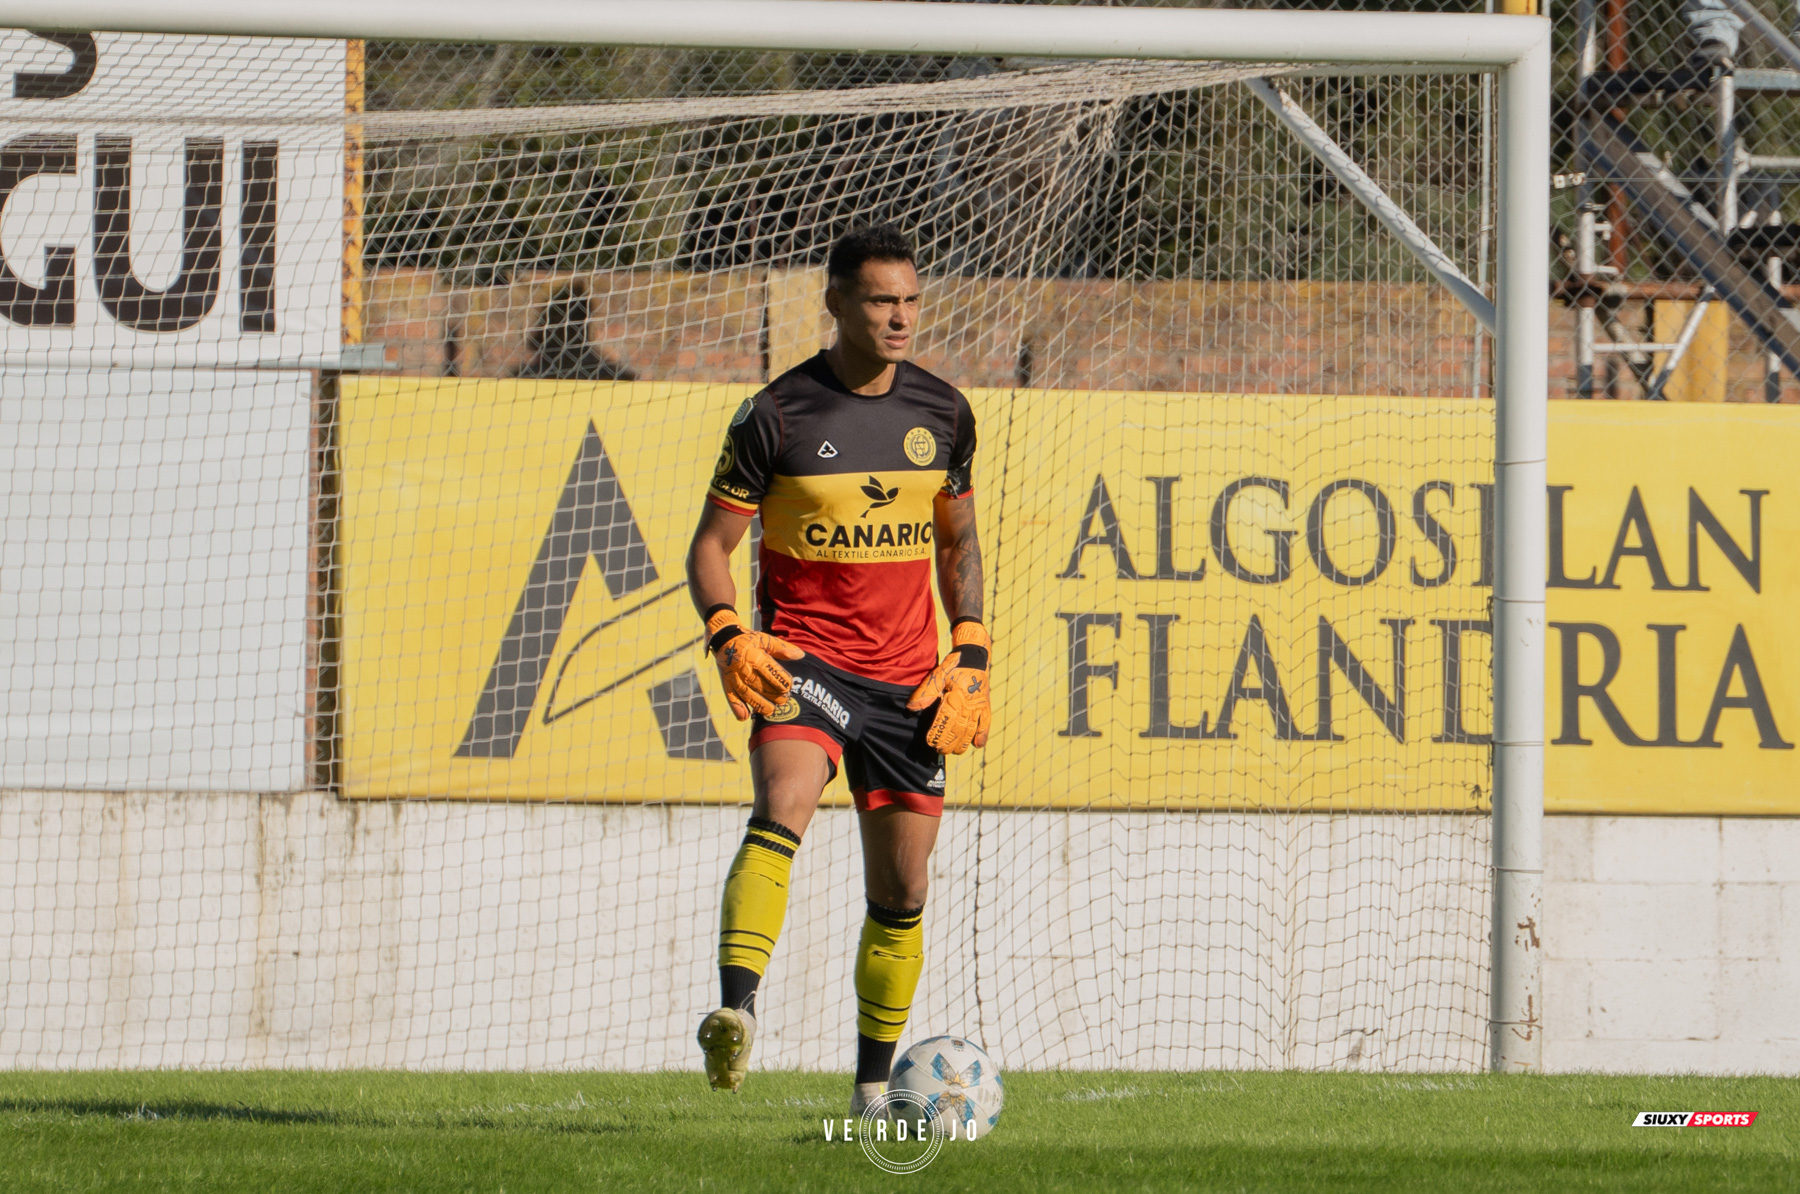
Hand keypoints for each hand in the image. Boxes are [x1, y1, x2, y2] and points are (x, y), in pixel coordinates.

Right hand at [707, 609, 803, 720]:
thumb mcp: (765, 640)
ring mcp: (733, 678)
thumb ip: (782, 648)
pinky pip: (731, 698)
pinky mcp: (726, 684)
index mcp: (755, 656)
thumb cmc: (749, 640)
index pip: (771, 672)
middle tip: (784, 701)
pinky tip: (745, 717)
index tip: (789, 687)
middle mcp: (743, 668)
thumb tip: (800, 655)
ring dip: (759, 705)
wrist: (724, 639)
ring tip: (770, 710)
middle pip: (761, 686)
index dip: (782, 681)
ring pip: (747, 695)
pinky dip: (737, 708)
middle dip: (774, 695)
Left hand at [906, 621, 990, 753]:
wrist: (974, 657)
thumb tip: (911, 708)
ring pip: (971, 729)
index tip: (930, 743)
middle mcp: (968, 705)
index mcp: (955, 698)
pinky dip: (982, 735)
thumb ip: (925, 693)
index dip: (938, 734)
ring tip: (955, 752)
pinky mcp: (986, 706)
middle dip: (949, 742)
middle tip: (940, 751)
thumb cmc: (953, 667)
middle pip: (958, 729)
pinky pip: (985, 723)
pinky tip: (977, 745)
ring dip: (963, 742)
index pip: (945, 721)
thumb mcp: (937, 676)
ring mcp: (979, 706)